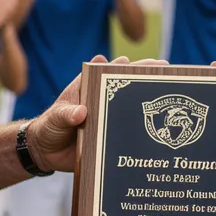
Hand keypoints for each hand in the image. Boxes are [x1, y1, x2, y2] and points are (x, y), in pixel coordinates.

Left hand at [27, 55, 167, 172]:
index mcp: (90, 88)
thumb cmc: (48, 126)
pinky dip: (142, 134)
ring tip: (169, 99)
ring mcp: (109, 119)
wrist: (46, 152)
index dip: (128, 67)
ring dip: (149, 106)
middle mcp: (103, 101)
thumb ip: (65, 114)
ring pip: (132, 110)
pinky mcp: (111, 138)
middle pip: (128, 87)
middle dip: (147, 79)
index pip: (111, 72)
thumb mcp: (54, 118)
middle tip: (166, 72)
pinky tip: (159, 135)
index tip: (144, 63)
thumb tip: (81, 113)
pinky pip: (127, 135)